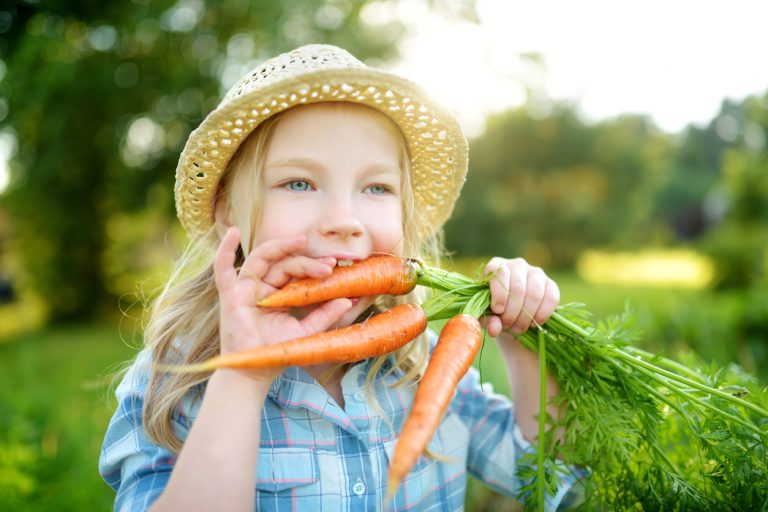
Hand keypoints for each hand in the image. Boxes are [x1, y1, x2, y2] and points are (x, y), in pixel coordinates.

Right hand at [213, 227, 352, 380]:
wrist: (255, 373)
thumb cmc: (277, 351)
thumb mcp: (307, 331)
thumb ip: (325, 315)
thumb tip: (350, 300)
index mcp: (278, 292)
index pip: (297, 271)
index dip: (315, 265)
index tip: (338, 265)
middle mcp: (261, 286)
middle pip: (283, 263)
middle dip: (306, 261)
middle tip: (329, 264)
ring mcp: (245, 289)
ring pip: (262, 258)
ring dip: (280, 247)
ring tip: (300, 241)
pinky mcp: (230, 296)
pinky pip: (223, 270)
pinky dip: (225, 250)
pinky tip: (233, 233)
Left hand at [483, 257, 559, 336]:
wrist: (512, 314)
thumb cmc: (494, 311)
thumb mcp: (487, 316)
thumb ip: (488, 320)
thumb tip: (495, 329)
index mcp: (496, 266)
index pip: (500, 272)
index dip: (499, 293)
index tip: (498, 310)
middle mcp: (517, 265)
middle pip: (518, 288)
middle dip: (512, 312)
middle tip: (507, 325)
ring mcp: (536, 273)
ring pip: (535, 294)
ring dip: (526, 316)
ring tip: (518, 328)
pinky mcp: (550, 284)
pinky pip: (552, 298)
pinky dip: (542, 315)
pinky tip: (533, 323)